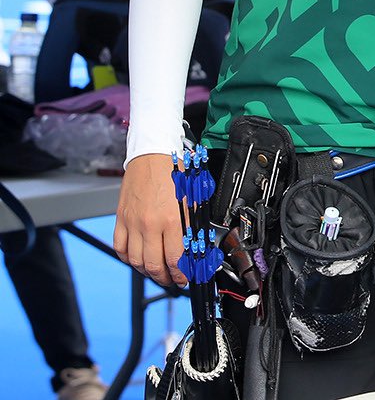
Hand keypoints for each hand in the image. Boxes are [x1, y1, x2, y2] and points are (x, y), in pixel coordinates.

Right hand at [114, 152, 187, 286]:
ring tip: (157, 272)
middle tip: (172, 279)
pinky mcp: (121, 219)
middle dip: (165, 278)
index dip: (182, 274)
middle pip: (154, 265)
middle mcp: (151, 224)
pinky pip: (120, 248)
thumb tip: (195, 248)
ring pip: (136, 261)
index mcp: (173, 219)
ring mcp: (133, 223)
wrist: (153, 155)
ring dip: (147, 272)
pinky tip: (138, 259)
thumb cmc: (175, 172)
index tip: (185, 278)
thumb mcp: (193, 199)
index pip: (176, 259)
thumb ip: (192, 225)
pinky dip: (128, 259)